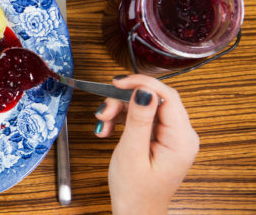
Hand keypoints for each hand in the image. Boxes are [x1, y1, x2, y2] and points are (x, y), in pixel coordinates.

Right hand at [94, 75, 198, 214]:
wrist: (134, 212)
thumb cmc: (135, 191)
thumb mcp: (132, 153)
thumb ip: (138, 120)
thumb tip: (144, 90)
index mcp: (182, 140)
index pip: (167, 97)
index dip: (142, 84)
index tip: (117, 83)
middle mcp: (181, 135)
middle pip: (154, 99)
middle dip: (125, 100)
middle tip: (104, 111)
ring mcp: (171, 136)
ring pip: (144, 106)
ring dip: (120, 110)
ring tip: (102, 123)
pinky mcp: (160, 138)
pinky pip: (141, 117)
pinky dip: (122, 119)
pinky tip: (107, 128)